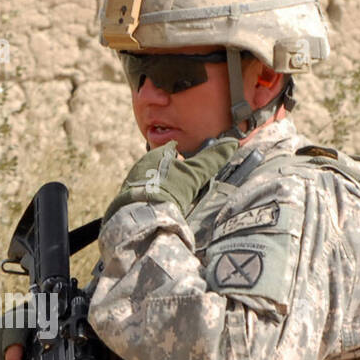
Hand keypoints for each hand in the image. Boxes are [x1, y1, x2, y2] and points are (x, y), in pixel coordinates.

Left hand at [103, 136, 239, 223]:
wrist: (143, 216)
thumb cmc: (169, 190)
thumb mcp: (195, 174)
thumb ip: (212, 159)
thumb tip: (232, 142)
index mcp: (155, 155)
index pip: (169, 150)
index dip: (181, 155)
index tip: (188, 162)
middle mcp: (140, 167)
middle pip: (158, 166)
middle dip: (169, 173)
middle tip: (182, 184)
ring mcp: (131, 184)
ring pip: (149, 182)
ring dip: (159, 188)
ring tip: (172, 199)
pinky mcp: (126, 201)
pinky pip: (141, 197)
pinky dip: (151, 201)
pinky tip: (159, 209)